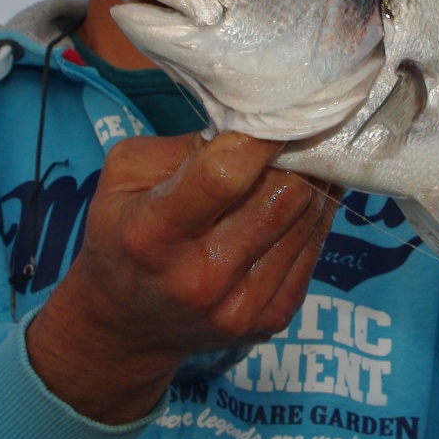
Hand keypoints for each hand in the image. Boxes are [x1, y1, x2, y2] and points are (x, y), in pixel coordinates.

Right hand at [26, 132, 338, 423]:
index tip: (276, 113)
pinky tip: (295, 202)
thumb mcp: (125, 176)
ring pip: (309, 218)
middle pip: (284, 195)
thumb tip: (255, 127)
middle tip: (292, 136)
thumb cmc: (122, 234)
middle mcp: (200, 278)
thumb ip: (186, 148)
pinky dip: (312, 217)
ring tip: (296, 164)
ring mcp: (241, 306)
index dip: (261, 138)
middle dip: (293, 156)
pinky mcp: (273, 319)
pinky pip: (316, 248)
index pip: (225, 175)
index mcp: (153, 235)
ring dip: (309, 184)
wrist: (124, 325)